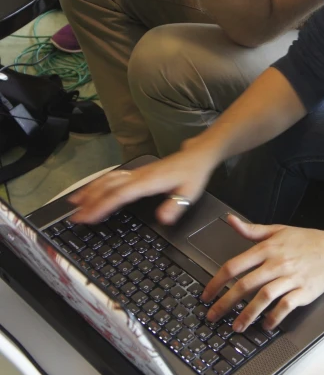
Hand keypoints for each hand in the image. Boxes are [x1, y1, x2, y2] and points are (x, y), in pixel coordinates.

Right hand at [68, 143, 217, 224]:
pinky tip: (91, 189)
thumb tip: (163, 219)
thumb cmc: (193, 174)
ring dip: (90, 191)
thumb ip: (175, 206)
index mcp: (149, 182)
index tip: (88, 217)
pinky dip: (98, 183)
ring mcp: (136, 172)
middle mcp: (138, 175)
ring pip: (107, 180)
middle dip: (89, 201)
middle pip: (108, 187)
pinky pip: (112, 176)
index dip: (102, 206)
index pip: (120, 195)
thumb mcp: (190, 193)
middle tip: (74, 216)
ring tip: (74, 203)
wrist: (197, 155)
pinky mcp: (137, 172)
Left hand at [202, 216, 323, 331]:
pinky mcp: (303, 291)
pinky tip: (266, 325)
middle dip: (226, 303)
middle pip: (245, 285)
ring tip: (236, 326)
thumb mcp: (277, 230)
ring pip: (263, 297)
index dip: (217, 282)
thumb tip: (230, 220)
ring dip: (247, 314)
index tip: (206, 295)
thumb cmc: (305, 240)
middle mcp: (276, 263)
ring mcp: (290, 278)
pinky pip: (286, 306)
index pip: (234, 265)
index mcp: (266, 248)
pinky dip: (275, 317)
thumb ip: (251, 229)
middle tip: (213, 316)